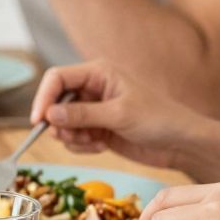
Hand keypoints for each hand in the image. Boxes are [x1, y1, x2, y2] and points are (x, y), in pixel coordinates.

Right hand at [29, 61, 206, 170]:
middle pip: (55, 102)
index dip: (43, 98)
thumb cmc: (158, 119)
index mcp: (98, 73)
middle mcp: (92, 88)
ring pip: (61, 123)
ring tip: (94, 142)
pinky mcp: (95, 128)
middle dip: (59, 123)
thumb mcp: (119, 115)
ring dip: (72, 137)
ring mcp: (93, 109)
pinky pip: (73, 137)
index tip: (39, 121)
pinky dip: (81, 146)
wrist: (180, 143)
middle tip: (71, 137)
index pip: (57, 78)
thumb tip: (49, 115)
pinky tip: (101, 146)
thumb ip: (82, 115)